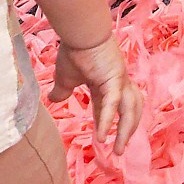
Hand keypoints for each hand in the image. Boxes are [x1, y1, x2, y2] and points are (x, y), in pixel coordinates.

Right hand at [49, 33, 143, 153]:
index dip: (108, 123)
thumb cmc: (75, 51)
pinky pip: (112, 103)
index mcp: (107, 82)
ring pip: (130, 109)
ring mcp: (119, 80)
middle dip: (127, 130)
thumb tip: (53, 99)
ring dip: (125, 130)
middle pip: (131, 109)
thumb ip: (62, 90)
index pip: (112, 107)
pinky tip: (101, 136)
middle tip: (120, 151)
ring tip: (118, 149)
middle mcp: (118, 82)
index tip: (103, 140)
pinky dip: (108, 120)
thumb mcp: (65, 77)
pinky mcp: (114, 78)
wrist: (79, 32)